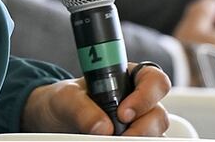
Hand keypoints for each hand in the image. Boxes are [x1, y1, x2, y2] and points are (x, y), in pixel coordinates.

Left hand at [21, 64, 170, 135]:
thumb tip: (103, 128)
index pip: (154, 80)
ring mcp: (139, 124)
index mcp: (127, 78)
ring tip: (114, 140)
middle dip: (143, 127)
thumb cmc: (65, 100)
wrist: (55, 120)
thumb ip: (82, 107)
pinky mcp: (135, 139)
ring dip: (139, 139)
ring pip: (156, 134)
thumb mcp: (66, 97)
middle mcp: (139, 101)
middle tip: (120, 136)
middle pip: (158, 113)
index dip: (146, 95)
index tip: (123, 113)